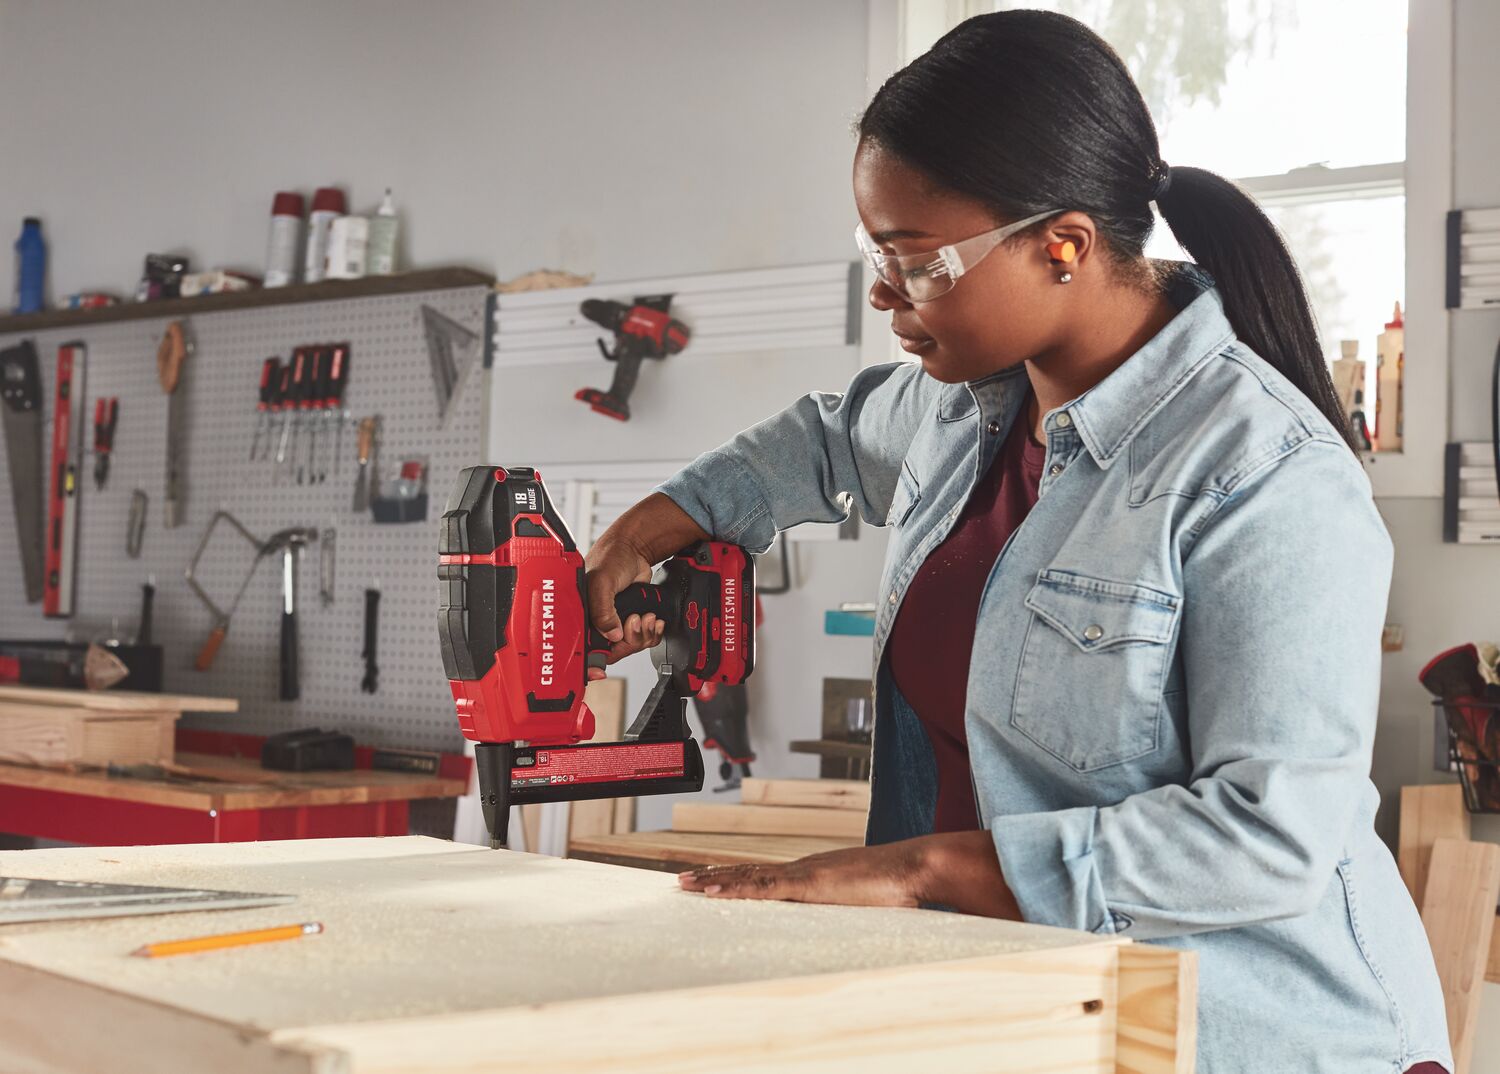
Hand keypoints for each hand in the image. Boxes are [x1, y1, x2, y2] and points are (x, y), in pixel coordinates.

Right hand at [583, 493, 710, 680]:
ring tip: (646, 616)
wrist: (635, 548)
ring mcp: (614, 623)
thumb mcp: (601, 581)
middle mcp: (595, 622)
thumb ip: (602, 608)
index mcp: (580, 615)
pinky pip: (642, 639)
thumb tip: (611, 634)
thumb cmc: (611, 557)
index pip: (581, 649)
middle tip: (634, 621)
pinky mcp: (631, 620)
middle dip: (628, 641)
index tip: (598, 672)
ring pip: (629, 647)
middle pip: (611, 652)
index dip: (588, 665)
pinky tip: (653, 619)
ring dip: (642, 635)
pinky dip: (651, 632)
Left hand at [677, 831, 1022, 918]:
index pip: (767, 876)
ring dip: (714, 882)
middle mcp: (804, 869)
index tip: (713, 882)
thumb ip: (856, 913)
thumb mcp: (870, 907)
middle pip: (749, 873)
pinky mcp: (808, 883)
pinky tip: (711, 893)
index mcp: (816, 875)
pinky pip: (762, 888)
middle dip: (714, 877)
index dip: (738, 879)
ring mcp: (804, 874)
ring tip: (685, 885)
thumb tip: (857, 924)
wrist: (916, 868)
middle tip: (682, 881)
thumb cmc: (900, 888)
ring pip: (748, 878)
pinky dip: (733, 889)